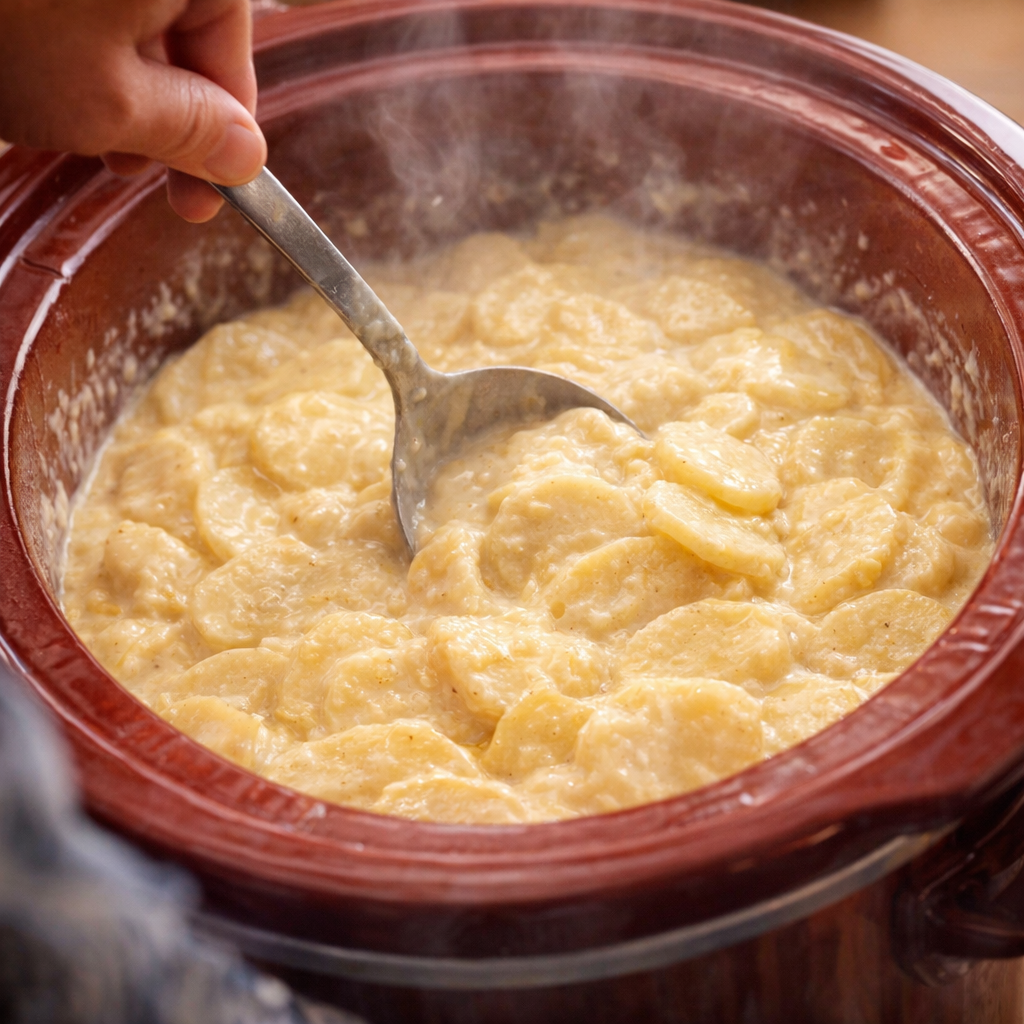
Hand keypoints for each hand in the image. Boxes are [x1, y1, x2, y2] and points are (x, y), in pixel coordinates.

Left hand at [0, 0, 266, 221]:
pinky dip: (73, 43)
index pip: (231, 47)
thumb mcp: (111, 102)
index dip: (223, 128)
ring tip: (76, 130)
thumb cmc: (0, 19)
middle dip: (161, 109)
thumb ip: (191, 130)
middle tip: (134, 171)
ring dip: (114, 83)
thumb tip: (246, 154)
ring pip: (127, 18)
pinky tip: (42, 80)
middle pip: (181, 31)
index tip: (210, 189)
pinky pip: (85, 6)